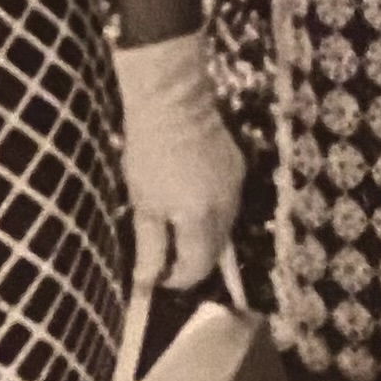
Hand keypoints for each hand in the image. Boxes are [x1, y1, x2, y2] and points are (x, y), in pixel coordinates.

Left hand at [115, 32, 245, 294]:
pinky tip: (190, 193)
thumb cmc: (149, 150)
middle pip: (214, 253)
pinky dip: (210, 208)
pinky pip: (227, 201)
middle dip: (190, 259)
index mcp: (202, 221)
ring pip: (223, 228)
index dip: (176, 278)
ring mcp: (236, 187)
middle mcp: (227, 209)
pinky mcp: (238, 167)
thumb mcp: (142, 202)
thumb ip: (150, 247)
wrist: (172, 99)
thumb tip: (147, 281)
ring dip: (202, 235)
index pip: (196, 268)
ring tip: (174, 220)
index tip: (157, 275)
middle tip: (164, 254)